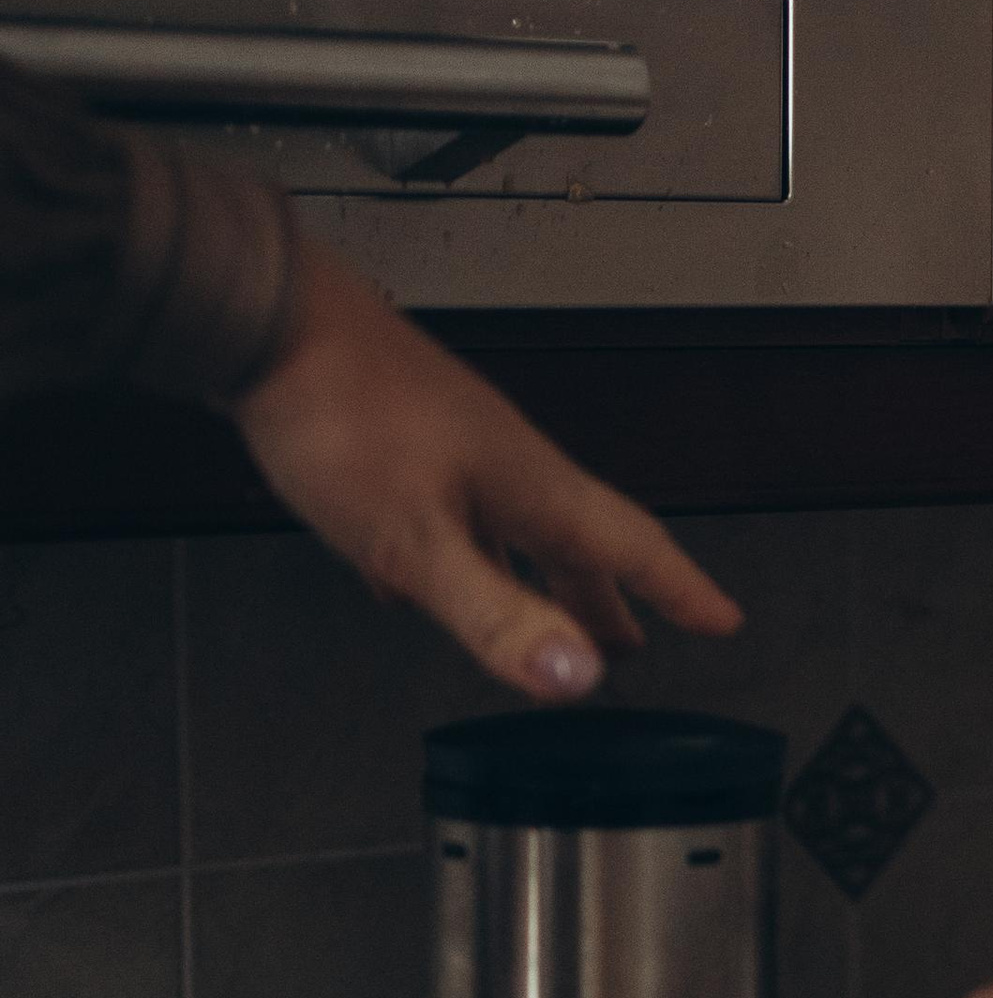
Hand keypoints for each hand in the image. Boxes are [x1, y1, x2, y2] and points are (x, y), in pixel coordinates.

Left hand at [232, 239, 740, 697]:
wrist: (266, 320)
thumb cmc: (340, 416)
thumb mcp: (417, 540)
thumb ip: (496, 613)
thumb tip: (578, 678)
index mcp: (526, 488)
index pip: (628, 546)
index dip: (679, 589)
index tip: (721, 618)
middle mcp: (502, 463)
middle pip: (574, 542)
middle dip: (603, 600)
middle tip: (627, 644)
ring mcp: (451, 448)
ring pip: (513, 527)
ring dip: (535, 578)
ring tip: (540, 618)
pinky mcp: (399, 441)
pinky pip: (449, 513)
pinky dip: (457, 554)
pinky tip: (418, 576)